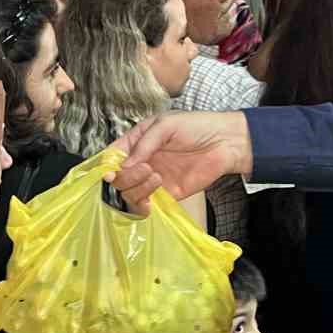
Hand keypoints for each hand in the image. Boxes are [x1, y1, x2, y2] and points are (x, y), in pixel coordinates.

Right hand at [109, 112, 252, 203]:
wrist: (225, 143)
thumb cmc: (196, 126)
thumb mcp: (165, 125)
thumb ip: (143, 144)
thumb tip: (124, 166)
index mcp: (137, 142)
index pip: (112, 156)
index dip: (107, 166)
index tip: (109, 172)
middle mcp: (141, 162)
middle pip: (118, 178)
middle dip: (126, 177)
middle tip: (146, 169)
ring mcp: (152, 180)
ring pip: (129, 193)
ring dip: (137, 188)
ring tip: (157, 177)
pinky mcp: (166, 194)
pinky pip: (145, 205)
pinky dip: (142, 206)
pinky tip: (150, 201)